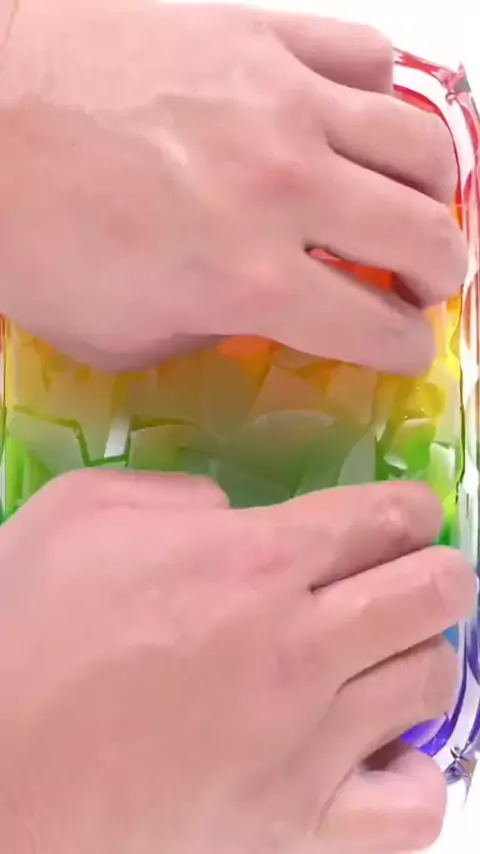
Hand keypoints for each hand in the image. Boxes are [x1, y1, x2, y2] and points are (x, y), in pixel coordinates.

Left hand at [0, 1, 466, 372]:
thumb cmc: (31, 232)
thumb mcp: (117, 335)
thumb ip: (208, 336)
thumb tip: (254, 314)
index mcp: (249, 279)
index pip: (374, 328)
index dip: (405, 350)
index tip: (407, 350)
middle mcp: (287, 190)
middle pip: (422, 237)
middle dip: (441, 278)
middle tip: (428, 286)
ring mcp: (283, 102)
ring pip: (419, 145)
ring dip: (436, 192)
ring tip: (417, 208)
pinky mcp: (262, 35)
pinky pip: (365, 57)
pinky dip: (381, 96)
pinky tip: (360, 121)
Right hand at [0, 471, 473, 853]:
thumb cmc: (19, 633)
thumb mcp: (79, 516)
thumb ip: (174, 496)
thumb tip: (233, 515)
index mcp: (253, 560)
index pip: (384, 519)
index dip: (411, 510)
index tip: (406, 519)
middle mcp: (300, 645)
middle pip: (436, 593)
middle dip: (438, 573)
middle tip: (414, 578)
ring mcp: (306, 746)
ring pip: (433, 684)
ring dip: (420, 658)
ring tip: (383, 659)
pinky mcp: (293, 833)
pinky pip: (412, 808)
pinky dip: (409, 774)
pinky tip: (371, 755)